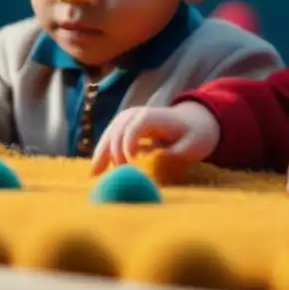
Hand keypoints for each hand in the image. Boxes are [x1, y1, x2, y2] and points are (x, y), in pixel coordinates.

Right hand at [92, 102, 220, 175]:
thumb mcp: (192, 146)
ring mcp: (127, 119)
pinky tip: (97, 169)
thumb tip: (155, 164)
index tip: (129, 163)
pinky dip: (103, 153)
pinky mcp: (124, 127)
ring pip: (108, 134)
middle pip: (116, 130)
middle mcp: (135, 114)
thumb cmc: (195, 135)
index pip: (134, 126)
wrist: (194, 120)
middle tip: (107, 174)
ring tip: (93, 175)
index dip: (129, 143)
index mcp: (152, 116)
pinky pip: (110, 139)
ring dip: (100, 154)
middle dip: (110, 152)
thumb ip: (174, 154)